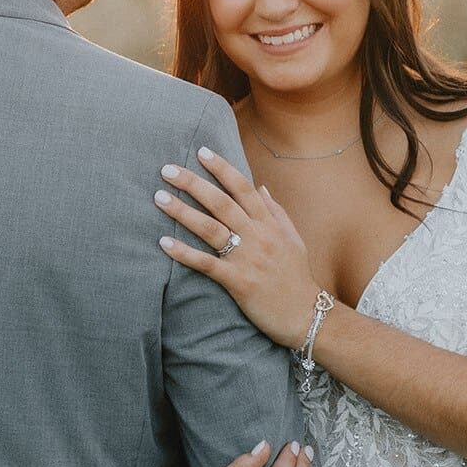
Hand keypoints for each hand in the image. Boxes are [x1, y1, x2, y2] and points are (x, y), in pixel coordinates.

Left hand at [155, 146, 321, 349]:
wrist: (306, 315)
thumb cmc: (297, 277)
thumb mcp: (293, 239)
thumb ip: (276, 211)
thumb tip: (261, 187)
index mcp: (270, 223)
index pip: (243, 187)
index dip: (221, 168)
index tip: (201, 152)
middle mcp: (258, 236)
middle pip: (221, 202)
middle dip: (193, 183)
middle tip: (167, 169)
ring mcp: (248, 258)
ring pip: (211, 228)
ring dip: (183, 211)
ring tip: (159, 198)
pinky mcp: (238, 281)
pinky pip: (207, 263)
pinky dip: (184, 253)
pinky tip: (164, 242)